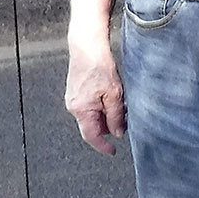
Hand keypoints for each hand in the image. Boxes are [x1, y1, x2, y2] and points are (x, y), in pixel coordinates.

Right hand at [65, 31, 126, 155]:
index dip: (103, 146)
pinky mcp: (76, 91)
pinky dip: (102, 106)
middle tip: (125, 119)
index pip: (91, 136)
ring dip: (107, 114)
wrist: (87, 46)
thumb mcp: (114, 95)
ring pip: (93, 115)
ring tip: (120, 103)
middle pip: (93, 126)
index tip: (113, 151)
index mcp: (81, 110)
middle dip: (109, 126)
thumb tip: (117, 133)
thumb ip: (115, 117)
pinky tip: (112, 95)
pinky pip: (90, 106)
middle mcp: (73, 106)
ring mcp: (73, 98)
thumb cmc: (99, 67)